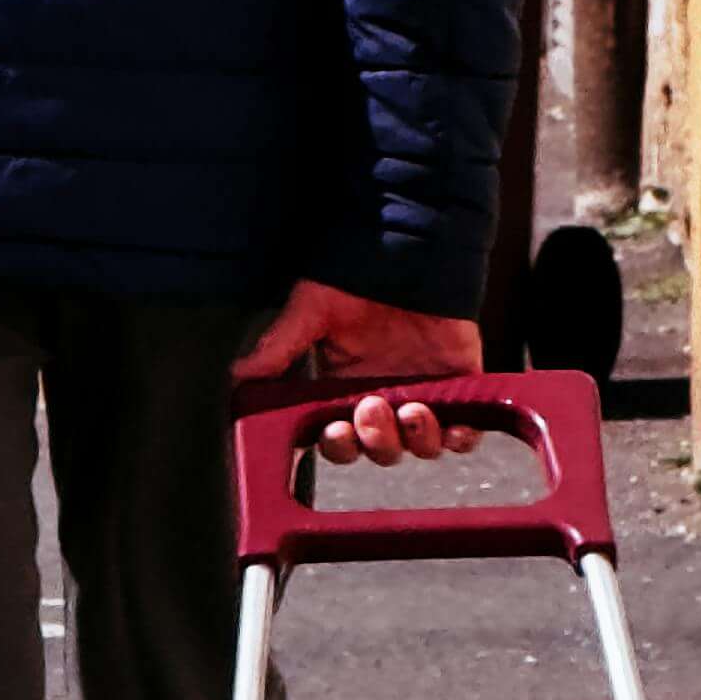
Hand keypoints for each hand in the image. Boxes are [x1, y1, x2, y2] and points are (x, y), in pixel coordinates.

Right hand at [234, 286, 482, 466]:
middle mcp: (382, 398)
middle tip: (371, 408)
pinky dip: (460, 438)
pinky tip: (453, 429)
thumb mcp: (309, 311)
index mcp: (343, 389)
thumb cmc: (355, 277)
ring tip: (410, 410)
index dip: (338, 445)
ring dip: (414, 440)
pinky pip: (462, 431)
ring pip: (418, 446)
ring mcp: (422, 394)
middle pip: (378, 450)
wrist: (409, 250)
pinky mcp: (458, 385)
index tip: (334, 431)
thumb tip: (237, 378)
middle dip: (375, 440)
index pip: (338, 438)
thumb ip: (277, 348)